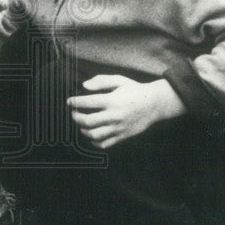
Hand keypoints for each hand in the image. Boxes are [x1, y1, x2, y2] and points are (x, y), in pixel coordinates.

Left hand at [68, 76, 185, 148]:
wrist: (154, 104)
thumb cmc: (135, 90)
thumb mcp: (119, 80)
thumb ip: (101, 81)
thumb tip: (84, 86)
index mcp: (112, 100)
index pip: (87, 102)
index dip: (75, 102)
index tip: (69, 101)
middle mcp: (114, 115)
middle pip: (88, 121)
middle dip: (76, 117)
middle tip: (74, 113)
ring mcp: (118, 127)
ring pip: (94, 135)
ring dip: (83, 130)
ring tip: (81, 124)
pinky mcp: (122, 136)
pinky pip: (104, 144)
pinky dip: (94, 142)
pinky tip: (92, 134)